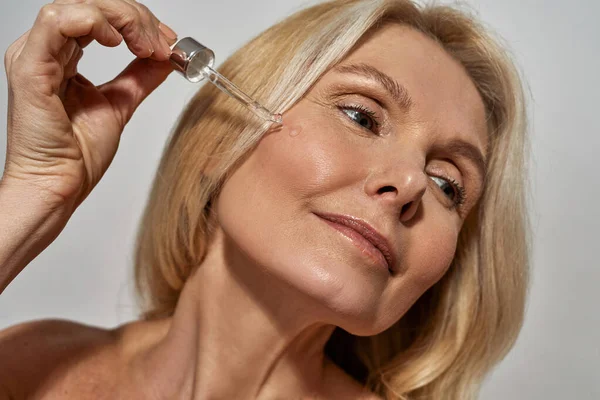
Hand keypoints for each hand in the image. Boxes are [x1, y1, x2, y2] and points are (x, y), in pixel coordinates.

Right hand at [2, 0, 177, 210]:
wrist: (60, 185)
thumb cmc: (76, 154)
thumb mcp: (120, 104)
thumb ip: (140, 77)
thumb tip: (165, 58)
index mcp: (63, 57)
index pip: (101, 18)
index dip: (137, 22)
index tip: (167, 43)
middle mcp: (47, 51)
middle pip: (92, 7)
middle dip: (135, 19)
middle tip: (162, 44)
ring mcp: (35, 56)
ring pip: (78, 7)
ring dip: (120, 19)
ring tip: (146, 46)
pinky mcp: (30, 67)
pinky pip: (57, 22)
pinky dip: (94, 23)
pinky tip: (117, 41)